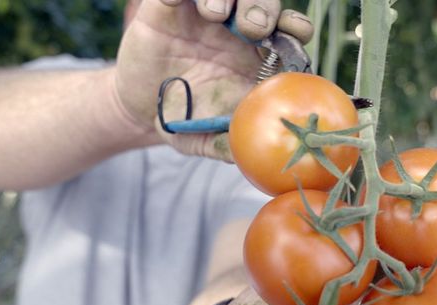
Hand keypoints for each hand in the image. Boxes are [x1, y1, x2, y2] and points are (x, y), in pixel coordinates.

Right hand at [114, 0, 312, 159]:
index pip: (290, 33)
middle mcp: (236, 31)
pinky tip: (181, 2)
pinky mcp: (169, 6)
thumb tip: (247, 158)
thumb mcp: (204, 138)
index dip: (297, 28)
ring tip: (214, 14)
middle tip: (253, 27)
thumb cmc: (184, 121)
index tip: (296, 34)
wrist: (139, 109)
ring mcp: (204, 15)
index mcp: (257, 60)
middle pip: (265, 4)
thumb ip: (226, 145)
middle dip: (265, 7)